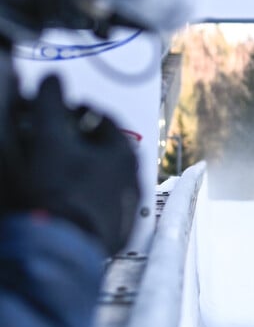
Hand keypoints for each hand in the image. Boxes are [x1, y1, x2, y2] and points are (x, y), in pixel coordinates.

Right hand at [12, 76, 139, 254]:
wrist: (59, 248)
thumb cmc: (57, 191)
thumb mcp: (48, 139)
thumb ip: (50, 104)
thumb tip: (53, 79)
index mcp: (124, 154)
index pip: (106, 120)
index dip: (79, 111)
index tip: (60, 111)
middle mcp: (134, 180)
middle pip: (107, 150)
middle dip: (81, 140)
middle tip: (56, 138)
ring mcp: (127, 208)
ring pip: (106, 179)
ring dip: (84, 169)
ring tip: (57, 169)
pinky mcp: (116, 232)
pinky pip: (102, 205)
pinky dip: (86, 196)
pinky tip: (65, 198)